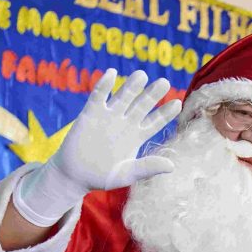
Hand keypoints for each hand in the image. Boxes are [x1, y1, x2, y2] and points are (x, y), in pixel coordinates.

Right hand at [13, 69, 181, 226]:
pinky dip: (104, 85)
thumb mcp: (128, 173)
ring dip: (132, 86)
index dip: (165, 113)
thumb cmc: (102, 178)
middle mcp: (125, 124)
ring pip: (123, 97)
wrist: (74, 176)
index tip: (177, 103)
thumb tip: (172, 166)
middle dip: (152, 94)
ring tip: (142, 74)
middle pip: (142, 105)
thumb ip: (148, 167)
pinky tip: (112, 74)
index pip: (155, 122)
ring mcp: (108, 117)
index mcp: (136, 137)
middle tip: (164, 82)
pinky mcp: (90, 114)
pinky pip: (98, 96)